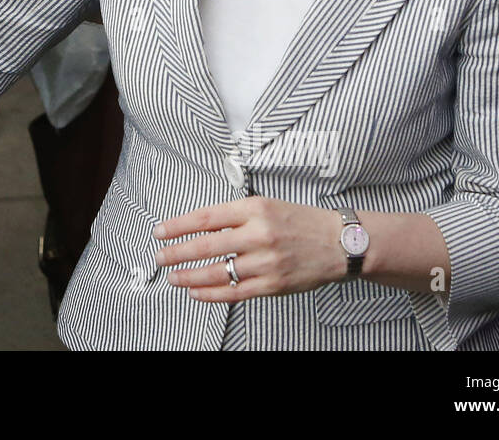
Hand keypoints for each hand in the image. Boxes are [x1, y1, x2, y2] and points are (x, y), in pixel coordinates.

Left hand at [153, 197, 344, 301]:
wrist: (339, 243)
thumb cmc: (299, 221)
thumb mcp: (266, 205)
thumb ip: (234, 216)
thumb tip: (198, 227)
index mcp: (254, 209)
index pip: (206, 217)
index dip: (178, 226)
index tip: (160, 232)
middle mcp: (259, 234)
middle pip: (206, 245)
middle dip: (177, 253)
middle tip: (160, 257)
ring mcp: (266, 262)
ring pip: (218, 272)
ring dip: (189, 276)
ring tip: (173, 277)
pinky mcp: (274, 284)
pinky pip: (235, 292)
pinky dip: (211, 294)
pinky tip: (196, 292)